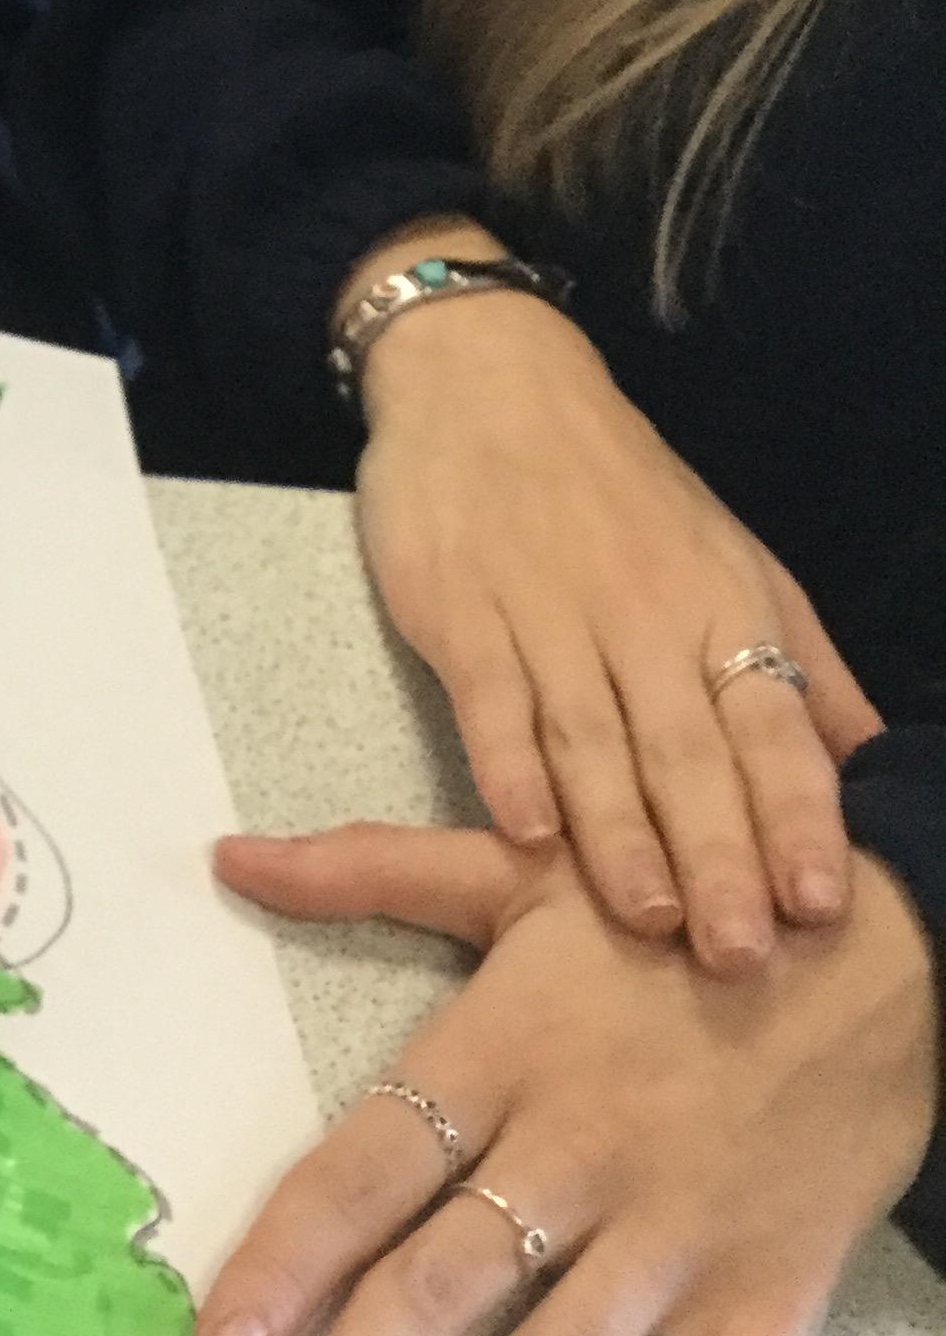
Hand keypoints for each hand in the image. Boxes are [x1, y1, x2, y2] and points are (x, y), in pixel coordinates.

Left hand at [200, 820, 938, 1335]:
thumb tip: (233, 857)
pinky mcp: (767, 1284)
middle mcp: (574, 1151)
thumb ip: (370, 871)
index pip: (364, 1173)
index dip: (286, 1262)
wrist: (880, 940)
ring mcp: (672, 1230)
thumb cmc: (675, 905)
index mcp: (502, 1053)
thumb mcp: (522, 870)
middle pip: (439, 1286)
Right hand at [347, 224, 879, 969]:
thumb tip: (874, 764)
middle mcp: (641, 613)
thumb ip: (800, 665)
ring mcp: (547, 610)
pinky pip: (490, 696)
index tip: (820, 904)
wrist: (486, 379)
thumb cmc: (617, 485)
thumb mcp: (731, 557)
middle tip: (740, 957)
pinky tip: (525, 830)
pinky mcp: (461, 606)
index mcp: (717, 603)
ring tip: (649, 920)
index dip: (795, 815)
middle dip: (717, 856)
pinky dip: (508, 763)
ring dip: (619, 833)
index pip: (769, 725)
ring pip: (591, 737)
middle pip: (685, 750)